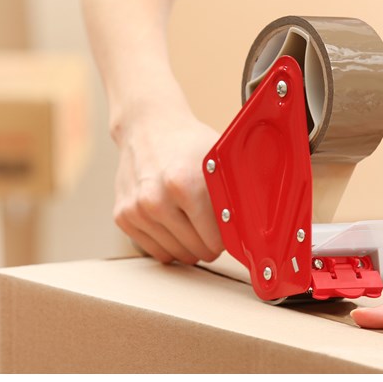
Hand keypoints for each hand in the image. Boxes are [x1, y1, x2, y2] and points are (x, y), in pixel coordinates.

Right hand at [113, 112, 223, 264]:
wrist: (147, 127)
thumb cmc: (186, 142)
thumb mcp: (218, 158)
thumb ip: (236, 190)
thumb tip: (259, 223)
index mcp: (184, 185)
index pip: (216, 240)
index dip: (226, 236)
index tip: (227, 227)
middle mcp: (155, 200)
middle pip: (197, 250)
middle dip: (209, 242)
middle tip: (210, 222)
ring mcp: (136, 211)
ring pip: (177, 254)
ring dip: (189, 244)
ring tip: (192, 219)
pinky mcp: (123, 217)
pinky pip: (156, 251)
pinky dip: (168, 242)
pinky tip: (173, 221)